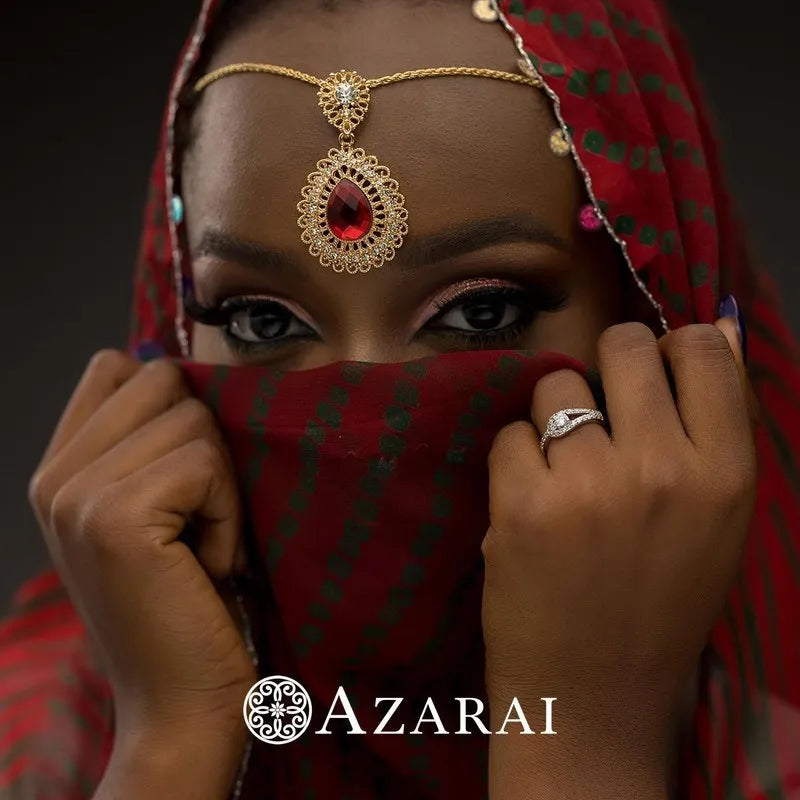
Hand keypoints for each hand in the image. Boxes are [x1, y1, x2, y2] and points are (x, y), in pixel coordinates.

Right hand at [28, 351, 255, 796]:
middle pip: (163, 381)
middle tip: (198, 516)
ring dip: (221, 486)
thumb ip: (149, 442)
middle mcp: (56, 478)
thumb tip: (184, 368)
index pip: (116, 367)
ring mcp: (78, 496)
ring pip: (193, 419)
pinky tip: (210, 565)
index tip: (186, 469)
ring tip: (202, 546)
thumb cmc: (187, 605)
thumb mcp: (158, 514)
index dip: (170, 401)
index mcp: (60, 471)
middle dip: (203, 444)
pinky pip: (207, 464)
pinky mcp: (116, 518)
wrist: (181, 705)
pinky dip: (229, 513)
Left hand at [481, 320, 756, 797]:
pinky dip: (514, 460)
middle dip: (607, 368)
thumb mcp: (718, 519)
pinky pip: (509, 433)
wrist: (593, 693)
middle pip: (624, 345)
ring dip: (554, 418)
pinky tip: (529, 502)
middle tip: (600, 415)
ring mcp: (588, 484)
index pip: (703, 349)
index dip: (670, 351)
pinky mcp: (522, 504)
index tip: (650, 379)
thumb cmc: (661, 604)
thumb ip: (717, 424)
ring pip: (556, 385)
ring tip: (563, 472)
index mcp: (724, 474)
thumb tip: (725, 326)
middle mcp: (661, 468)